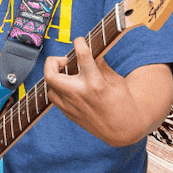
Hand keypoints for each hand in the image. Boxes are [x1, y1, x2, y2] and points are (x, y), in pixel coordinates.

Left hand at [42, 39, 172, 146]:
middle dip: (52, 61)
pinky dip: (57, 88)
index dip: (79, 42)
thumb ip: (102, 66)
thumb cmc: (123, 104)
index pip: (82, 55)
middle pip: (51, 74)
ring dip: (54, 76)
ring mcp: (72, 105)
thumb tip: (92, 53)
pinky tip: (67, 86)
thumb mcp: (117, 81)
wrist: (122, 130)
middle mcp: (79, 93)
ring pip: (49, 86)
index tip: (80, 41)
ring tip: (66, 74)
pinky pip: (55, 98)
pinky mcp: (69, 114)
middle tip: (64, 60)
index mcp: (95, 82)